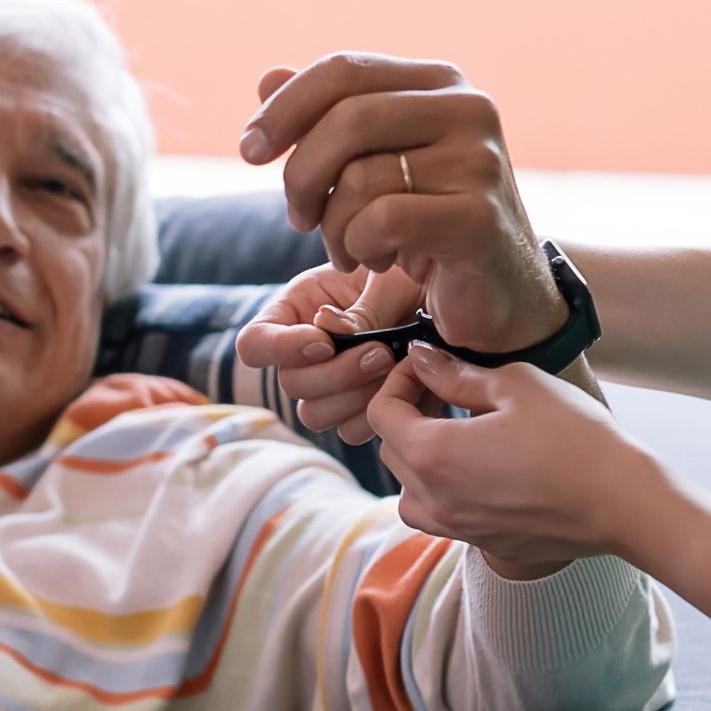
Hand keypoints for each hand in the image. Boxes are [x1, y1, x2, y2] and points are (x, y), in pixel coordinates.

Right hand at [234, 263, 422, 443]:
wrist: (456, 309)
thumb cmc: (416, 279)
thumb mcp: (391, 281)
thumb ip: (360, 308)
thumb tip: (327, 329)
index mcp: (298, 309)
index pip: (254, 343)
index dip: (281, 349)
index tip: (324, 341)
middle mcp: (305, 352)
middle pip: (290, 384)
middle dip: (335, 373)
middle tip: (379, 354)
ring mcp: (331, 385)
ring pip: (315, 414)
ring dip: (355, 397)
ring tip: (394, 368)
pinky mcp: (359, 409)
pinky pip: (351, 431)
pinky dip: (377, 416)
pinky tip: (405, 388)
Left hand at [237, 52, 564, 354]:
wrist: (499, 293)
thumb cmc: (427, 223)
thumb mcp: (376, 165)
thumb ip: (326, 121)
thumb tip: (267, 78)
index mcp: (441, 83)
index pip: (345, 70)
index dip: (284, 107)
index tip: (249, 150)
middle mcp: (469, 109)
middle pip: (347, 118)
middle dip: (301, 174)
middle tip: (296, 218)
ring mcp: (480, 162)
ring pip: (359, 178)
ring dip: (335, 227)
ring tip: (352, 249)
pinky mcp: (478, 218)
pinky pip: (382, 221)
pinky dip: (361, 247)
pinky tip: (379, 261)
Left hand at [365, 346, 672, 577]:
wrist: (621, 501)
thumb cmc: (574, 437)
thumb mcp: (515, 386)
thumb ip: (456, 374)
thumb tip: (422, 359)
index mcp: (433, 454)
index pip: (382, 413)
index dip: (396, 381)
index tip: (425, 367)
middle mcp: (435, 499)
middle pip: (391, 453)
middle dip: (407, 416)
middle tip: (442, 391)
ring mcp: (459, 528)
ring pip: (410, 494)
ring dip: (419, 462)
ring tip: (455, 437)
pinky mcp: (486, 543)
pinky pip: (444, 517)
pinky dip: (446, 492)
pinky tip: (483, 469)